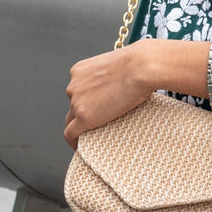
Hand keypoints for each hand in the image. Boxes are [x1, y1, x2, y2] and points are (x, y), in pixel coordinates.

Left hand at [63, 39, 210, 149]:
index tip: (94, 108)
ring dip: (80, 128)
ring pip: (72, 120)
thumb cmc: (138, 64)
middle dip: (83, 113)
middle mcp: (73, 85)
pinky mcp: (84, 117)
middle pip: (73, 105)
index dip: (84, 101)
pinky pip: (71, 134)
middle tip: (97, 123)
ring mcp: (77, 102)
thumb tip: (125, 86)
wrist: (141, 67)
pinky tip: (80, 147)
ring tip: (91, 136)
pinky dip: (74, 141)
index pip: (77, 90)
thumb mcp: (118, 67)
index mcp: (80, 70)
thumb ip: (112, 77)